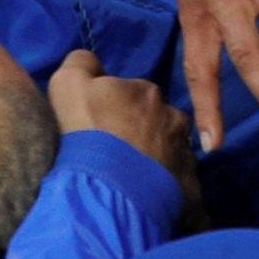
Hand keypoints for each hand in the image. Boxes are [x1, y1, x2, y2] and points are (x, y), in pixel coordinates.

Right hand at [49, 48, 200, 210]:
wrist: (110, 194)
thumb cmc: (89, 134)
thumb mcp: (69, 85)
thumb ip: (81, 65)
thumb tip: (91, 62)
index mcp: (147, 92)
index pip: (131, 92)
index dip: (114, 109)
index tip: (101, 127)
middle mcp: (173, 117)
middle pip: (155, 120)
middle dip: (139, 131)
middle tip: (116, 153)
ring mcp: (184, 155)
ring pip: (168, 150)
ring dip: (154, 158)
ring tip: (131, 178)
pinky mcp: (190, 189)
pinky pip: (177, 183)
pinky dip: (164, 186)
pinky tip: (145, 197)